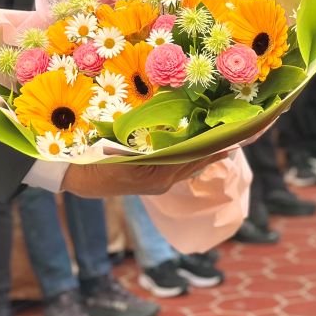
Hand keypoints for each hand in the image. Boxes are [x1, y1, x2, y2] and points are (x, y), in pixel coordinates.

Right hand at [61, 153, 227, 197]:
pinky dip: (189, 159)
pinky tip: (197, 151)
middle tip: (235, 138)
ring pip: (188, 168)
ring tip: (222, 144)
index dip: (214, 147)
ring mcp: (157, 183)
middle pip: (195, 165)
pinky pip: (177, 169)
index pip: (195, 159)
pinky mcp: (151, 180)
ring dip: (204, 156)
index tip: (233, 138)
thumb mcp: (126, 150)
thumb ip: (152, 145)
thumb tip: (177, 133)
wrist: (80, 178)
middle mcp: (162, 182)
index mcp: (159, 176)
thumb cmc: (99, 160)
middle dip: (215, 152)